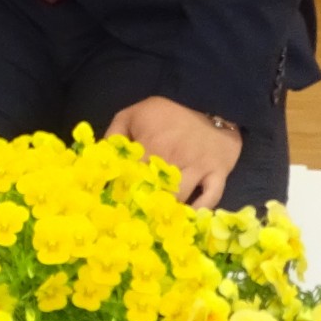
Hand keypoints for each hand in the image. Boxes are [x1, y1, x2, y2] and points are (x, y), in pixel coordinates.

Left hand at [106, 95, 243, 209]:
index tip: (118, 200)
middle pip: (156, 191)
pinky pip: (211, 198)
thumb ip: (115, 134)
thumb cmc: (169, 111)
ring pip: (181, 198)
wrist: (211, 101)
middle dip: (145, 204)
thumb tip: (102, 157)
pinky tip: (188, 216)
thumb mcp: (134, 114)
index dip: (124, 190)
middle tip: (137, 214)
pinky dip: (200, 210)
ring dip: (169, 209)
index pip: (132, 176)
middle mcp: (174, 159)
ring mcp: (198, 167)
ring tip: (158, 218)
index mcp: (150, 145)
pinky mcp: (218, 173)